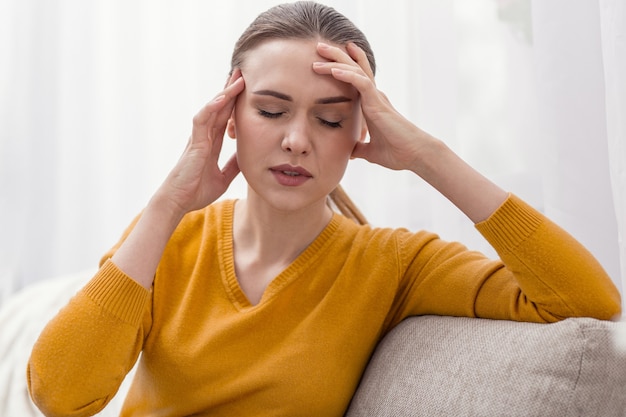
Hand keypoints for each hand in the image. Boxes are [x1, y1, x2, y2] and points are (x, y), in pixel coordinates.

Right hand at [154, 70, 244, 215]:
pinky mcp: (194, 143)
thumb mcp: (223, 178)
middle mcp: (204, 136)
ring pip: (212, 109)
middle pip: (219, 107)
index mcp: (211, 143)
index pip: (225, 117)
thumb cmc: (195, 191)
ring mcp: (198, 138)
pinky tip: (223, 98)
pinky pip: (202, 120)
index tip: (247, 89)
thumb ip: (233, 166)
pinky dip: (212, 108)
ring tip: (237, 79)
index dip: (235, 103)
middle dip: (231, 90)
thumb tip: (246, 158)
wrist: (178, 202)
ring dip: (225, 93)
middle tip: (243, 73)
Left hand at [313, 43, 506, 221]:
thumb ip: (359, 147)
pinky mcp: (379, 103)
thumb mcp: (370, 151)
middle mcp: (374, 96)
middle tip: (318, 46)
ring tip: (319, 53)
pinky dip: (348, 75)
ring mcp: (377, 98)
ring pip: (355, 71)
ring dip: (336, 61)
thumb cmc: (397, 153)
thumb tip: (349, 152)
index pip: (356, 80)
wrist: (414, 156)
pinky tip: (334, 70)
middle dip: (336, 56)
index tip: (325, 59)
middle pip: (354, 69)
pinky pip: (362, 83)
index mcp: (371, 104)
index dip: (342, 67)